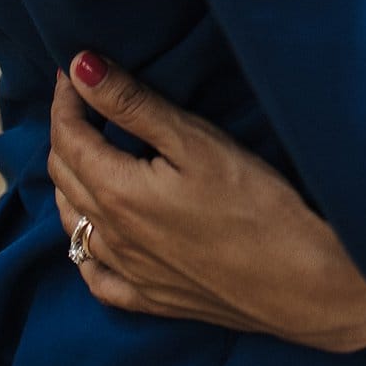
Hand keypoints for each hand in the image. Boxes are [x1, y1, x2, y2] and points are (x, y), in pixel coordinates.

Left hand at [47, 53, 365, 354]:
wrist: (301, 283)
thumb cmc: (256, 203)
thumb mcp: (196, 141)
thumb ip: (133, 103)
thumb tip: (81, 66)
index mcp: (117, 192)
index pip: (69, 135)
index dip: (66, 96)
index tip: (76, 66)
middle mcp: (111, 236)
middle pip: (64, 175)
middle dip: (67, 129)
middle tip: (84, 98)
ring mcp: (128, 273)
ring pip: (72, 222)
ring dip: (72, 180)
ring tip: (89, 149)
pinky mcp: (150, 299)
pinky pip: (95, 275)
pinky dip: (85, 245)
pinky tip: (97, 233)